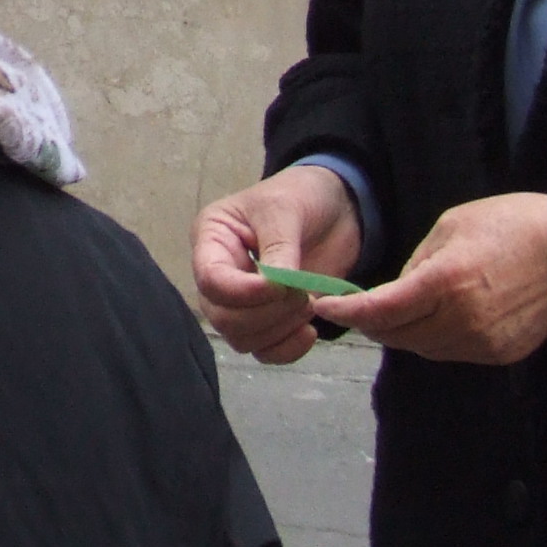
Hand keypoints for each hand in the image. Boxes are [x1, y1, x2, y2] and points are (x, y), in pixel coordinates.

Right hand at [192, 164, 364, 364]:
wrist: (335, 208)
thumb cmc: (301, 195)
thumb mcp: (285, 210)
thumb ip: (279, 249)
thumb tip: (276, 288)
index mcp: (213, 240)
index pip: (211, 280)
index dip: (242, 292)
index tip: (282, 287)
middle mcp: (221, 274)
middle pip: (222, 317)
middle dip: (266, 313)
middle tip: (303, 296)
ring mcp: (243, 301)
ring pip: (242, 339)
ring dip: (279, 330)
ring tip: (308, 304)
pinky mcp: (269, 320)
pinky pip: (265, 351)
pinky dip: (288, 349)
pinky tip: (309, 331)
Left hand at [318, 193, 546, 365]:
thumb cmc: (509, 225)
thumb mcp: (451, 227)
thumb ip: (416, 264)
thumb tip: (394, 293)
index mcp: (445, 281)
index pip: (381, 310)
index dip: (347, 312)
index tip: (323, 307)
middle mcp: (462, 319)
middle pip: (397, 335)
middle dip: (373, 322)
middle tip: (360, 306)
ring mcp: (483, 341)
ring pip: (423, 349)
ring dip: (404, 333)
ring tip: (400, 309)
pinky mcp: (500, 354)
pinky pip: (452, 352)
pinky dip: (436, 339)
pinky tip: (439, 317)